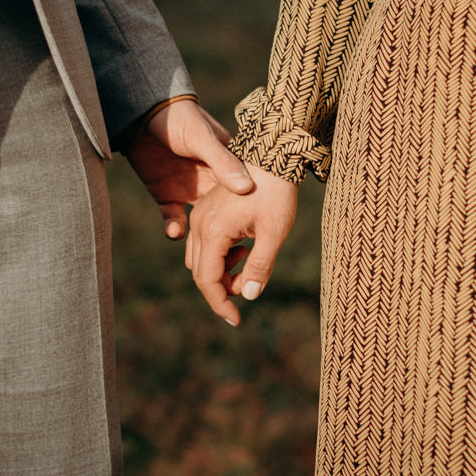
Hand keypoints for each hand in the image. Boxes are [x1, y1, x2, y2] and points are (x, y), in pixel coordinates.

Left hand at [119, 98, 255, 238]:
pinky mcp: (166, 196)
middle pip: (225, 216)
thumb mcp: (202, 138)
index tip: (258, 231)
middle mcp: (211, 183)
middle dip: (229, 239)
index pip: (245, 194)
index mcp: (227, 168)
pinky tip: (174, 231)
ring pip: (201, 225)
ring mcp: (189, 191)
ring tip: (203, 252)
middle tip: (233, 258)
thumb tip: (246, 189)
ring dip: (201, 240)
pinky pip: (173, 219)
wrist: (143, 112)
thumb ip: (222, 161)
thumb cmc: (180, 118)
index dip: (251, 213)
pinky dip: (173, 228)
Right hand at [185, 165, 298, 325]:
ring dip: (220, 271)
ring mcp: (200, 215)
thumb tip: (248, 296)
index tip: (237, 320)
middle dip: (222, 289)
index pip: (207, 280)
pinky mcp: (206, 210)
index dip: (220, 304)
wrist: (273, 155)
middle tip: (248, 288)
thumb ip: (259, 267)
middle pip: (200, 272)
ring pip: (199, 258)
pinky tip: (243, 246)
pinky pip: (204, 243)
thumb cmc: (277, 193)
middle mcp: (199, 224)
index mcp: (213, 232)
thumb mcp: (274, 233)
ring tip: (249, 261)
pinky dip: (220, 255)